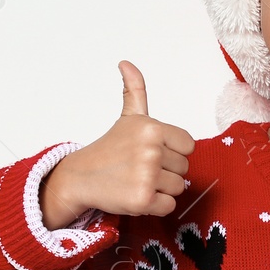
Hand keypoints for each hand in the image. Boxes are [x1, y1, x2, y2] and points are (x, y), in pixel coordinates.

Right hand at [40, 61, 196, 225]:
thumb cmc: (109, 149)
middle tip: (140, 168)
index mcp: (152, 128)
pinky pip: (169, 206)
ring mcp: (147, 175)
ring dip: (161, 189)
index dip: (173, 152)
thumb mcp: (127, 117)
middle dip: (166, 172)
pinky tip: (136, 196)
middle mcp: (151, 150)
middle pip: (184, 168)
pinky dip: (155, 206)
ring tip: (137, 181)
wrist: (80, 177)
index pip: (189, 146)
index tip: (152, 152)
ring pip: (178, 188)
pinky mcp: (143, 200)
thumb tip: (125, 63)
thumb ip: (135, 90)